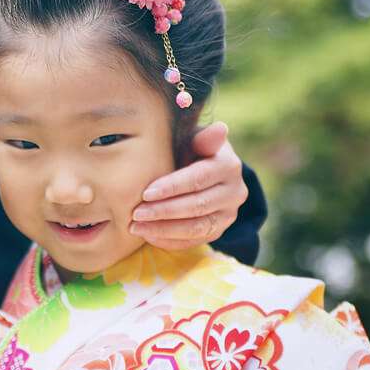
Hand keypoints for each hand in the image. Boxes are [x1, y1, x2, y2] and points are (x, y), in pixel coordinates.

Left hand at [129, 122, 247, 250]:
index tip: (146, 193)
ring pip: (196, 228)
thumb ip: (202, 136)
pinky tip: (148, 236)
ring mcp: (228, 214)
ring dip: (164, 230)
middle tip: (135, 214)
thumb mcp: (195, 138)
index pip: (198, 179)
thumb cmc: (192, 148)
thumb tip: (220, 128)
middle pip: (197, 206)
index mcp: (228, 166)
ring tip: (136, 227)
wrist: (207, 169)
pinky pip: (195, 241)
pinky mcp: (219, 230)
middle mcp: (234, 192)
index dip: (172, 187)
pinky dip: (170, 241)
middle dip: (164, 212)